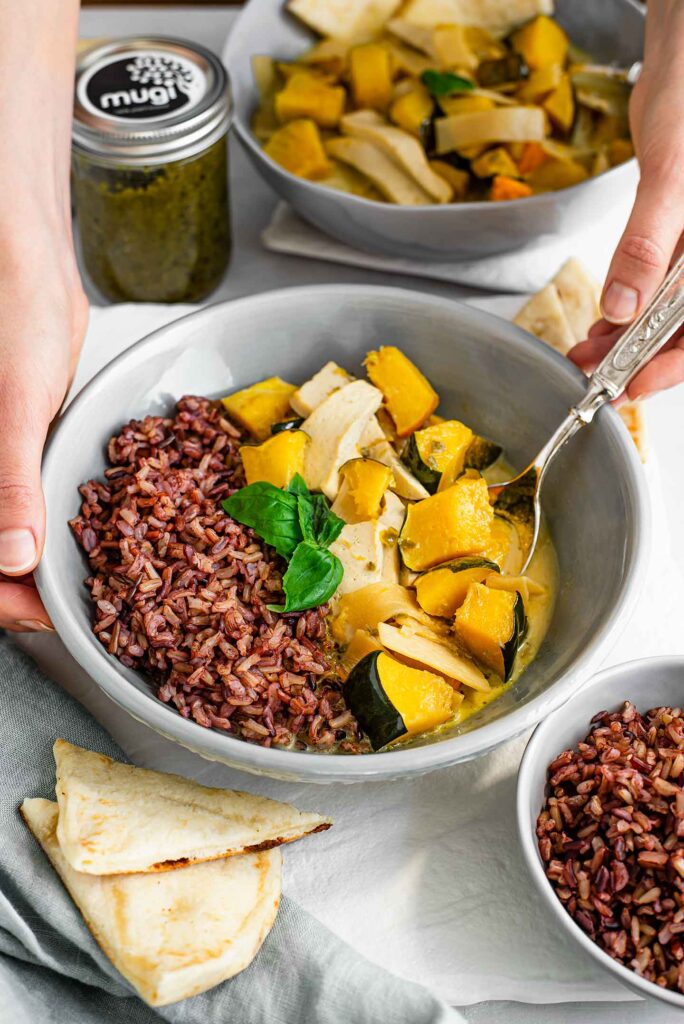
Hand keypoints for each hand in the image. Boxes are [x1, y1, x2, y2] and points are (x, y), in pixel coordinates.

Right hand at [0, 257, 87, 630]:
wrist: (29, 268)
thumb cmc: (10, 317)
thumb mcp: (12, 405)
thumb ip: (8, 483)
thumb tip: (12, 556)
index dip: (2, 597)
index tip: (45, 616)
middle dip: (22, 589)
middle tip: (75, 607)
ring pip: (6, 533)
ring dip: (36, 563)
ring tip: (83, 584)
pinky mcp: (13, 451)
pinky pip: (23, 501)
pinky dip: (45, 525)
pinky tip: (79, 539)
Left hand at [570, 1, 683, 396]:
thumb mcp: (675, 176)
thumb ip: (648, 245)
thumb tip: (622, 309)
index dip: (669, 365)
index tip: (627, 387)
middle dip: (638, 358)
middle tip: (591, 380)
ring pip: (669, 313)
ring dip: (627, 338)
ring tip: (585, 357)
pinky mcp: (679, 237)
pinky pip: (657, 286)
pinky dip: (627, 307)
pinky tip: (599, 325)